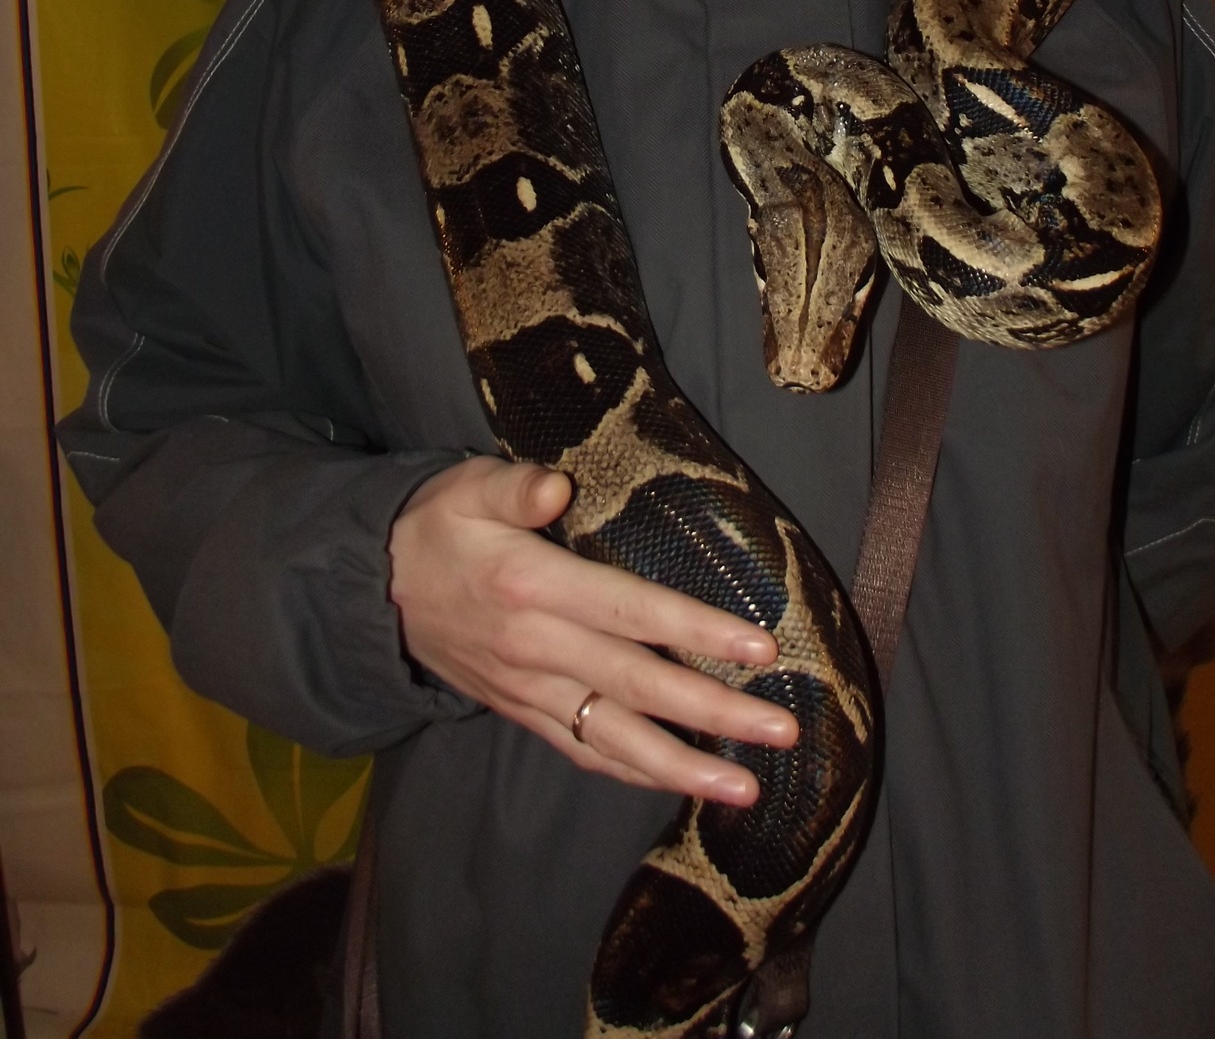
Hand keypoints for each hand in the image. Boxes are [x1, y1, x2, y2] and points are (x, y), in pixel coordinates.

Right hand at [387, 456, 795, 803]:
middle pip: (639, 688)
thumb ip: (513, 487)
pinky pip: (582, 751)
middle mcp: (537, 649)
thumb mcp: (465, 488)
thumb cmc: (436, 526)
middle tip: (782, 731)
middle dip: (713, 714)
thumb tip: (556, 488)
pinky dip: (632, 772)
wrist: (370, 591)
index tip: (759, 649)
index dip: (697, 632)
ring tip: (746, 789)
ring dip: (682, 769)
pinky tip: (678, 785)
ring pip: (614, 739)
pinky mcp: (521, 712)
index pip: (632, 613)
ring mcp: (529, 690)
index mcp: (533, 587)